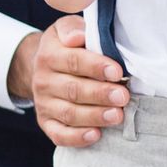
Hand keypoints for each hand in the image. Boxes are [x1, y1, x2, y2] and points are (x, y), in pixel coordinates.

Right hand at [28, 15, 129, 146]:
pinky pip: (59, 134)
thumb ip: (72, 28)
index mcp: (49, 55)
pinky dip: (77, 138)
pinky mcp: (46, 123)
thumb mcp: (66, 28)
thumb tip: (77, 37)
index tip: (117, 71)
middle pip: (73, 90)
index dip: (96, 67)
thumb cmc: (66, 46)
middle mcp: (43, 81)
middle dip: (100, 94)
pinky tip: (96, 135)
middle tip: (123, 97)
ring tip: (117, 115)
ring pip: (69, 114)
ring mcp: (44, 104)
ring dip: (94, 116)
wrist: (43, 67)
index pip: (73, 61)